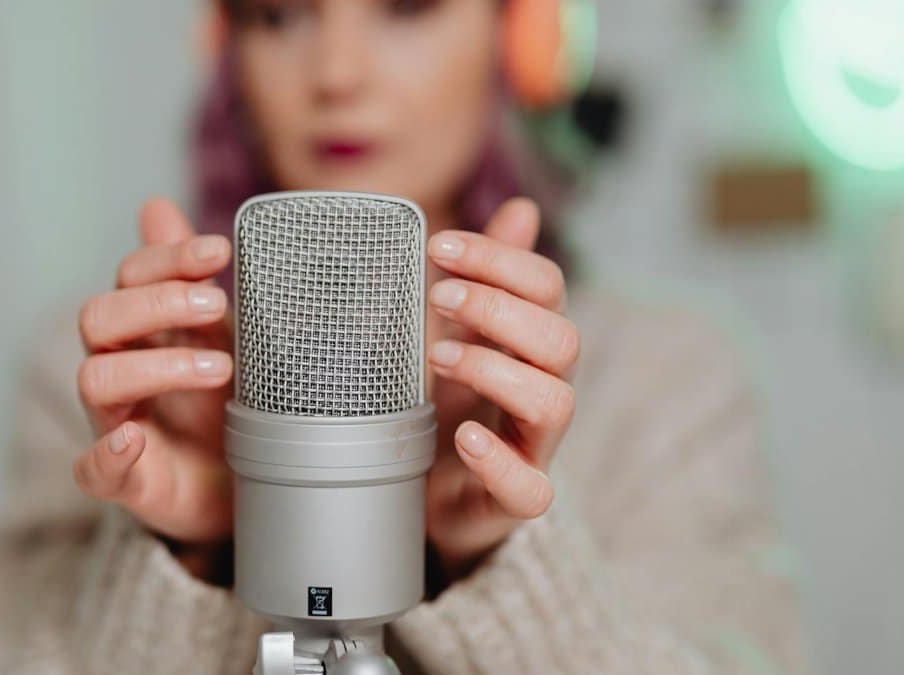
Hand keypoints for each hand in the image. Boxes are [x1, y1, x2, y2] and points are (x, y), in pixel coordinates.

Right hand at [73, 198, 235, 562]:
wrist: (242, 488)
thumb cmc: (224, 404)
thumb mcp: (219, 335)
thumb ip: (189, 278)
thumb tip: (155, 205)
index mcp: (144, 330)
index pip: (131, 277)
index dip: (169, 258)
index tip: (221, 251)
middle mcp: (121, 370)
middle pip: (100, 316)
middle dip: (158, 302)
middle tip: (218, 305)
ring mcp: (117, 423)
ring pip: (96, 378)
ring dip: (156, 366)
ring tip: (219, 368)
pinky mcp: (127, 480)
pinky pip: (93, 469)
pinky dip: (108, 453)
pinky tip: (134, 437)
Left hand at [424, 198, 578, 580]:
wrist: (428, 495)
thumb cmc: (450, 405)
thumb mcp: (460, 333)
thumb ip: (488, 277)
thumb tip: (524, 209)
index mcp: (530, 344)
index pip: (545, 288)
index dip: (499, 260)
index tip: (437, 246)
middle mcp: (542, 389)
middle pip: (561, 338)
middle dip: (499, 308)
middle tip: (438, 294)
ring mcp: (532, 446)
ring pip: (555, 402)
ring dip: (494, 371)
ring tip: (439, 356)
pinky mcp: (511, 499)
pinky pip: (531, 489)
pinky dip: (498, 462)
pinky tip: (463, 438)